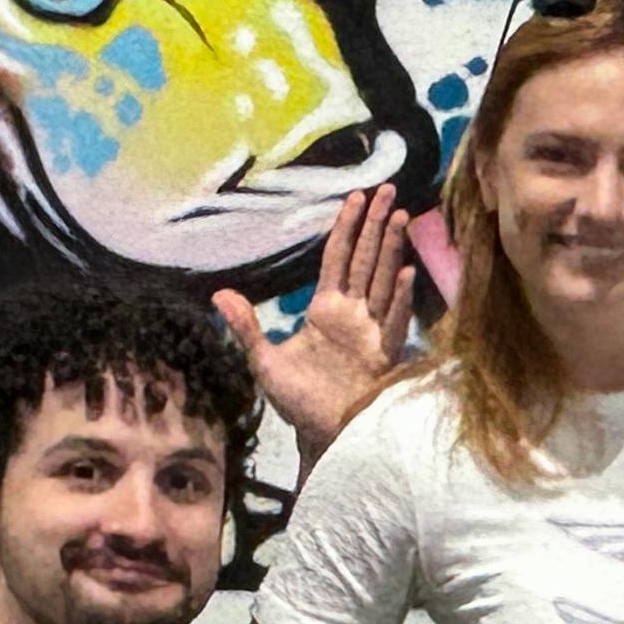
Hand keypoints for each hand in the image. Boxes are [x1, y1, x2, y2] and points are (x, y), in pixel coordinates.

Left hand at [212, 184, 417, 456]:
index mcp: (325, 310)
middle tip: (389, 187)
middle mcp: (352, 314)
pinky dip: (398, 299)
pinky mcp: (382, 355)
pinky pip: (392, 322)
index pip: (338, 258)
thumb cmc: (298, 401)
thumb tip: (218, 294)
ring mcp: (370, 332)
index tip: (356, 196)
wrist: (321, 435)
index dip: (346, 226)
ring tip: (400, 216)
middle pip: (365, 259)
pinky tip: (405, 274)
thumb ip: (246, 327)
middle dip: (376, 223)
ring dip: (391, 249)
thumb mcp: (264, 362)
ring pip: (382, 280)